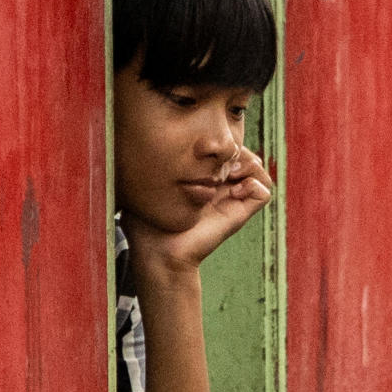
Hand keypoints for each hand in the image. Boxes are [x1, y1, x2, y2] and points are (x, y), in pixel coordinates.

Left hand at [131, 152, 272, 276]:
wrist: (158, 253)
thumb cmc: (147, 222)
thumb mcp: (145, 186)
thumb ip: (144, 164)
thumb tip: (127, 138)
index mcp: (201, 178)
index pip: (221, 147)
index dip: (216, 141)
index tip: (198, 147)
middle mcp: (220, 186)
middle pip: (242, 152)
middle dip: (233, 148)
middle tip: (216, 159)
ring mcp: (232, 200)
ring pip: (258, 167)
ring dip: (247, 162)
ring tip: (226, 171)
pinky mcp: (240, 214)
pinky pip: (264, 191)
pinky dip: (255, 184)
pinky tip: (233, 189)